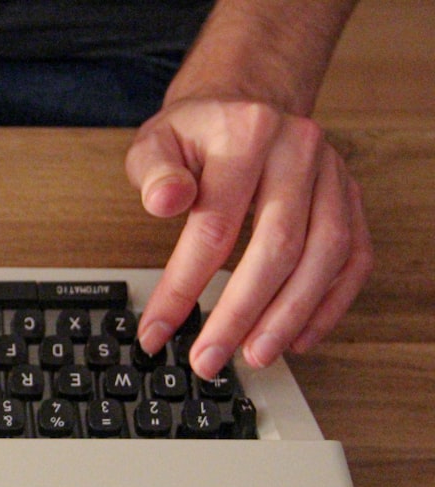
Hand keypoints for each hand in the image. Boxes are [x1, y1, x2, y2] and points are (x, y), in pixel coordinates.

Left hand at [126, 98, 372, 379]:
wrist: (244, 105)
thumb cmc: (196, 135)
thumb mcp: (155, 142)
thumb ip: (154, 173)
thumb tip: (164, 200)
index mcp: (246, 134)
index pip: (214, 226)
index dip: (183, 287)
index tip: (157, 331)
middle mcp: (299, 152)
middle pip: (277, 247)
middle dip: (241, 315)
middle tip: (209, 359)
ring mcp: (333, 177)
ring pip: (325, 256)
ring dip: (290, 316)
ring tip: (255, 357)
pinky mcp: (351, 199)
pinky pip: (354, 259)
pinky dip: (329, 305)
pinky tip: (299, 339)